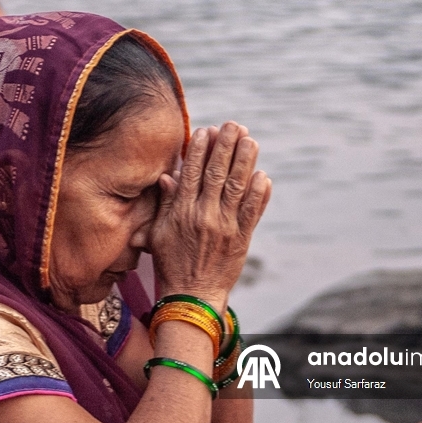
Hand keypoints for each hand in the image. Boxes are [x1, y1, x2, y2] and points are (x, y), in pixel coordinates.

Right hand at [150, 122, 271, 311]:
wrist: (190, 297)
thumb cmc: (171, 264)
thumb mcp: (158, 234)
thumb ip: (165, 204)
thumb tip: (167, 177)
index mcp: (181, 212)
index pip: (191, 173)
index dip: (200, 150)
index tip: (207, 130)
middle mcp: (203, 216)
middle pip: (217, 174)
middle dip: (226, 146)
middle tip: (234, 125)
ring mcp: (224, 227)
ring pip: (238, 187)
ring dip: (245, 161)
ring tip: (250, 140)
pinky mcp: (241, 239)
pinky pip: (253, 211)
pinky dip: (259, 193)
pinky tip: (262, 175)